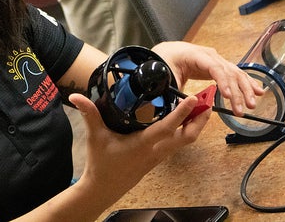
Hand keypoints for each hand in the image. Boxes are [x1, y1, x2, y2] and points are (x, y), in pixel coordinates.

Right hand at [68, 92, 208, 200]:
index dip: (182, 113)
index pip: (168, 127)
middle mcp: (156, 151)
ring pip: (186, 142)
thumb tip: (76, 97)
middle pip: (187, 137)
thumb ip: (89, 114)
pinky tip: (185, 120)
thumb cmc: (101, 163)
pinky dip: (186, 131)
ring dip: (196, 125)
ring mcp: (159, 156)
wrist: (103, 188)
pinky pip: (178, 144)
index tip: (193, 99)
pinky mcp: (158, 158)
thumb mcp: (95, 136)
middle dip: (200, 120)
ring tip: (201, 107)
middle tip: (208, 101)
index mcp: (143, 144)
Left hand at [151, 41, 264, 116]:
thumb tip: (185, 106)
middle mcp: (208, 55)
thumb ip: (174, 90)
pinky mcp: (218, 66)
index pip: (214, 67)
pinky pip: (234, 74)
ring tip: (252, 104)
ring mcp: (215, 59)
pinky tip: (258, 91)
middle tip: (241, 109)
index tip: (228, 96)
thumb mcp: (166, 75)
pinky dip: (246, 83)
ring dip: (245, 89)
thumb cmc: (165, 63)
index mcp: (194, 54)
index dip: (223, 81)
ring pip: (234, 73)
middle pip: (228, 71)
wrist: (166, 52)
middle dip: (237, 91)